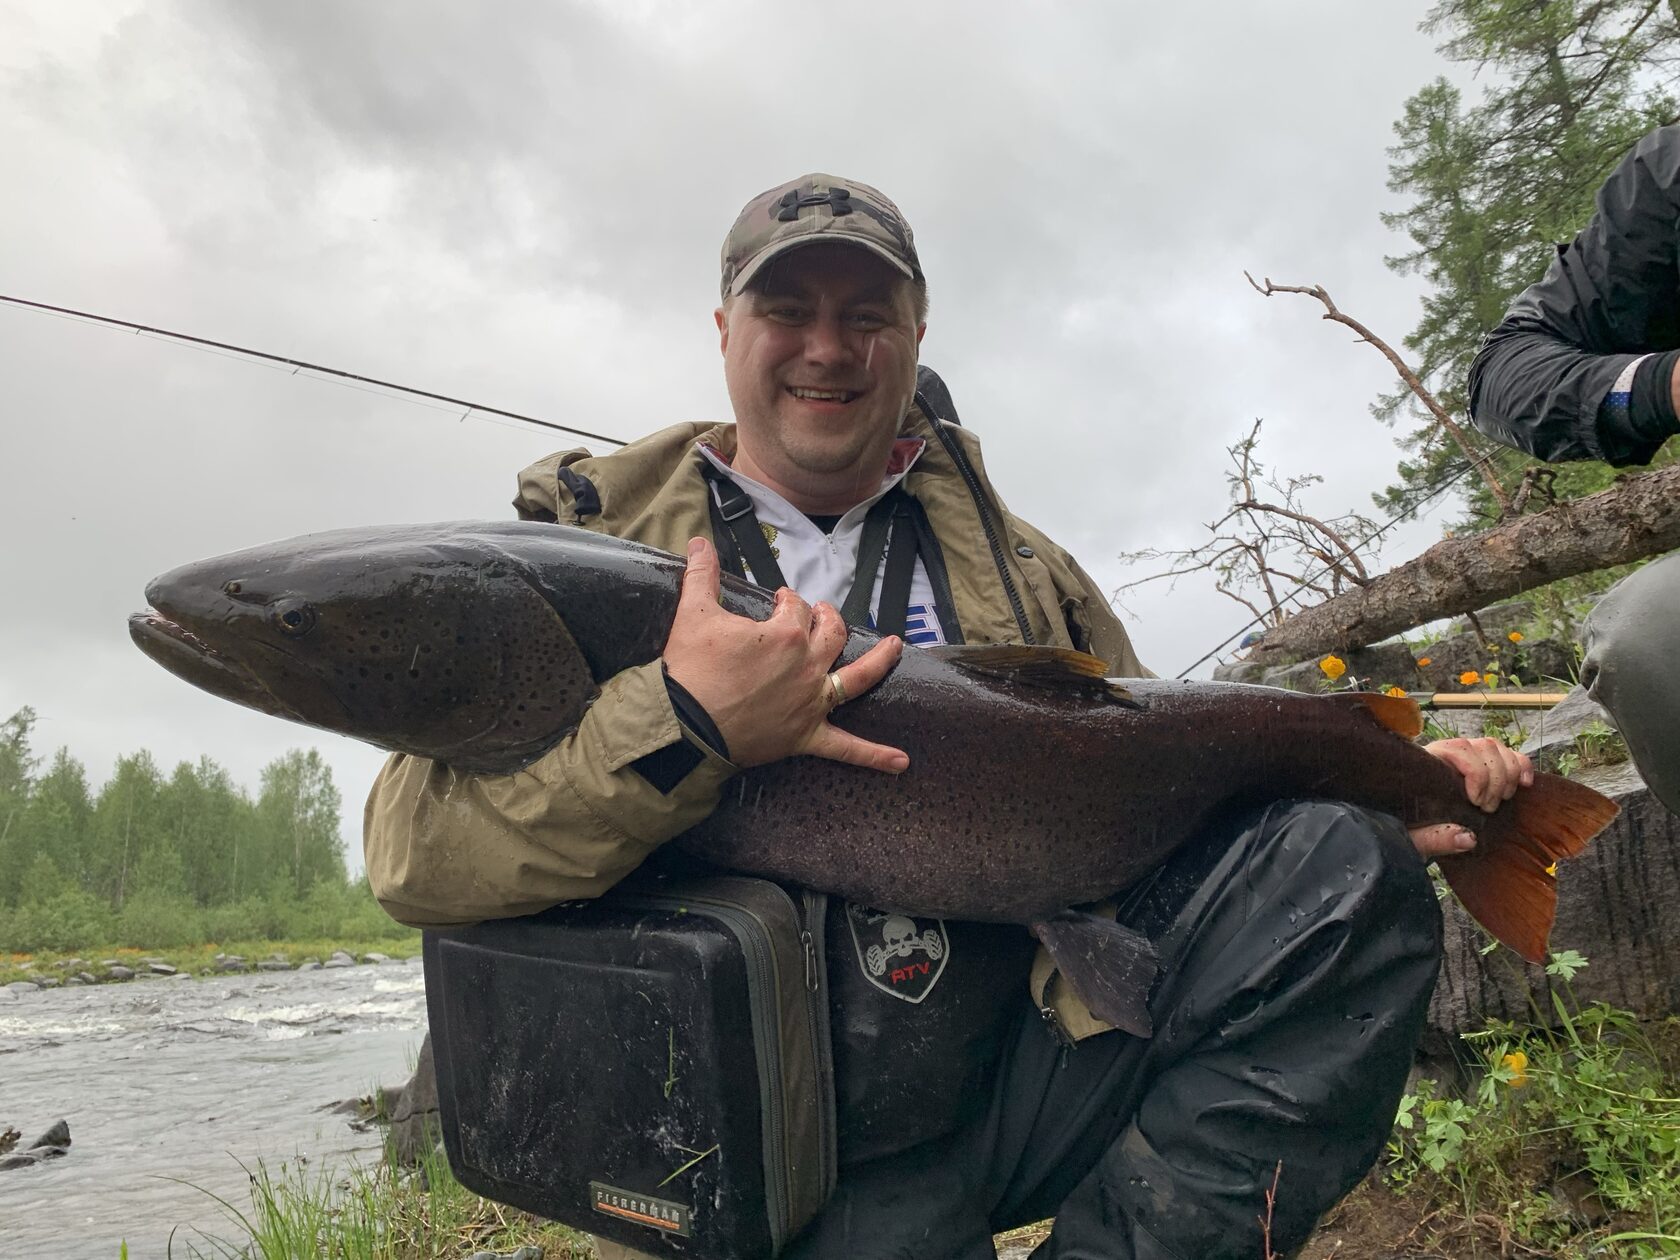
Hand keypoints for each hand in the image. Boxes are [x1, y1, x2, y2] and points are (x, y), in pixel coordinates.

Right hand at [662, 537, 908, 771]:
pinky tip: (902, 763)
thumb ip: (702, 574)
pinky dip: (874, 756)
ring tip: (895, 647)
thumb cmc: (689, 669)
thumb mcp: (693, 613)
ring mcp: (811, 702)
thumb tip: (700, 541)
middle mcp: (807, 665)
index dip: (789, 601)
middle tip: (821, 614)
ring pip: (857, 678)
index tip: (779, 600)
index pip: (798, 608)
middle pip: (832, 632)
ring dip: (880, 661)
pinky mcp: (805, 736)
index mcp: (786, 635)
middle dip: (828, 618)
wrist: (682, 725)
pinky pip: (845, 748)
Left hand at [1408, 737, 1534, 859]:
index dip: (1476, 773)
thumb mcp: (1417, 838)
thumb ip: (1436, 839)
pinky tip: (1524, 784)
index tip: (1475, 801)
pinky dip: (1522, 766)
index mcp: (1428, 762)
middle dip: (1493, 780)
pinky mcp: (1489, 764)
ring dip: (1507, 776)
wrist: (1418, 826)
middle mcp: (1450, 752)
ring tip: (1498, 801)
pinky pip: (1512, 755)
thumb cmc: (1414, 828)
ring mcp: (1471, 755)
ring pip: (1498, 749)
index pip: (1459, 748)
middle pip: (1484, 747)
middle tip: (1487, 808)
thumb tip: (1468, 839)